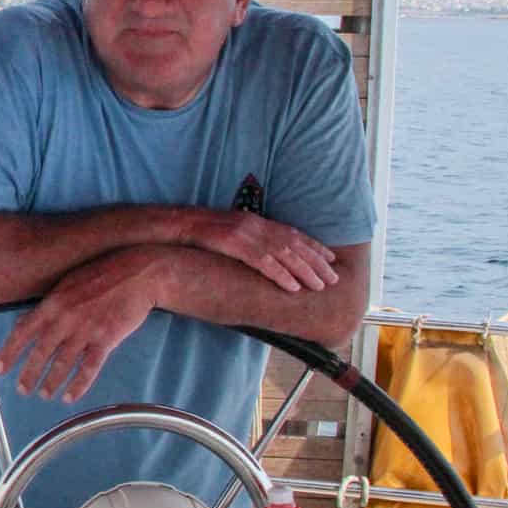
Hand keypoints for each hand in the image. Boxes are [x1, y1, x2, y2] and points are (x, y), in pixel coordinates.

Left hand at [0, 248, 167, 402]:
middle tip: (22, 389)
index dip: (9, 352)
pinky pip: (89, 367)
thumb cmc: (100, 275)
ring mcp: (87, 329)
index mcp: (53, 303)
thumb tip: (25, 323)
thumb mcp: (67, 283)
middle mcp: (66, 318)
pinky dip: (79, 385)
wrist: (138, 272)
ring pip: (63, 363)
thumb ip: (47, 305)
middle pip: (41, 352)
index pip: (23, 331)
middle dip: (29, 374)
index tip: (0, 368)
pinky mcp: (107, 338)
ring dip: (51, 382)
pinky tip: (70, 397)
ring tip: (44, 394)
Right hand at [176, 209, 336, 292]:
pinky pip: (262, 262)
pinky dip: (281, 274)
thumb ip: (246, 240)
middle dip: (317, 261)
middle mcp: (254, 224)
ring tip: (320, 286)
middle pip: (293, 244)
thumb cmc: (197, 234)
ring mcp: (244, 234)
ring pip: (283, 253)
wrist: (173, 226)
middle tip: (334, 277)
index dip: (313, 246)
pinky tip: (293, 286)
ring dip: (305, 271)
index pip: (291, 233)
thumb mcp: (227, 232)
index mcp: (254, 220)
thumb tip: (261, 255)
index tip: (331, 258)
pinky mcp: (233, 243)